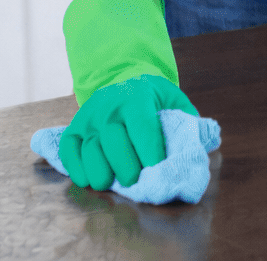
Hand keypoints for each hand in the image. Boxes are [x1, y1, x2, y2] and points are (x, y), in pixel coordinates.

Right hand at [57, 74, 198, 188]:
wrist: (124, 82)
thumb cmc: (153, 99)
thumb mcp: (174, 99)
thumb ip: (186, 119)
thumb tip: (197, 145)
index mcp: (137, 96)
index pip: (142, 126)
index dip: (150, 149)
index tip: (157, 168)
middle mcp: (108, 106)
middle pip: (112, 140)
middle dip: (124, 164)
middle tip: (134, 180)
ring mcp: (88, 117)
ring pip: (89, 148)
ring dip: (99, 170)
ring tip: (110, 184)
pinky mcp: (73, 129)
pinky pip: (69, 151)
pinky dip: (76, 168)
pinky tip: (88, 180)